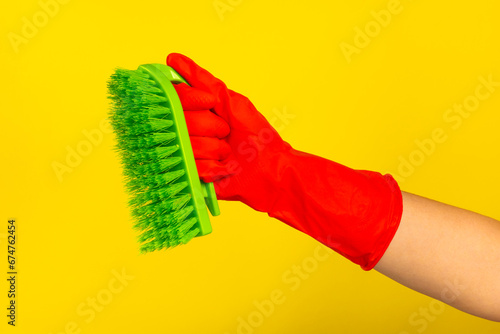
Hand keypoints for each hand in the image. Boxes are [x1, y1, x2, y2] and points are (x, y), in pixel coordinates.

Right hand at [167, 53, 290, 212]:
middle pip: (179, 122)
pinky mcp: (192, 177)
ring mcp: (188, 155)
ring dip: (212, 149)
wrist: (271, 169)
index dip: (194, 102)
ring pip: (184, 146)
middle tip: (226, 133)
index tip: (212, 106)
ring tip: (227, 153)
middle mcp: (187, 132)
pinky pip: (190, 167)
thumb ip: (203, 81)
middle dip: (209, 127)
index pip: (175, 98)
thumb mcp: (232, 102)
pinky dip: (211, 168)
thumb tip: (174, 58)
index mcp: (195, 112)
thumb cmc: (257, 136)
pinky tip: (223, 169)